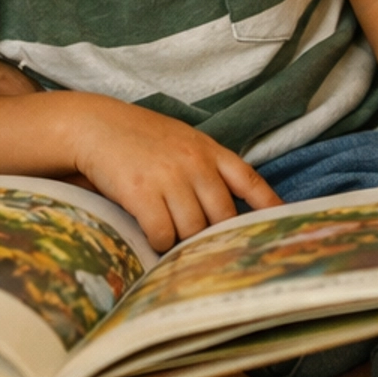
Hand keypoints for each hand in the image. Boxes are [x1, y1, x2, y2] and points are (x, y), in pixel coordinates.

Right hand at [65, 97, 282, 252]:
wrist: (95, 126)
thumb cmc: (138, 138)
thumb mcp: (182, 142)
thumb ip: (206, 167)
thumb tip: (224, 207)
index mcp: (208, 150)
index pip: (249, 180)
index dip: (269, 206)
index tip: (282, 224)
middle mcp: (195, 164)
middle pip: (222, 217)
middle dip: (214, 237)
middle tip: (205, 250)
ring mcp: (170, 178)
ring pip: (192, 229)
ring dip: (182, 241)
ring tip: (170, 239)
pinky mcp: (143, 192)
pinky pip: (162, 234)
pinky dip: (158, 242)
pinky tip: (150, 235)